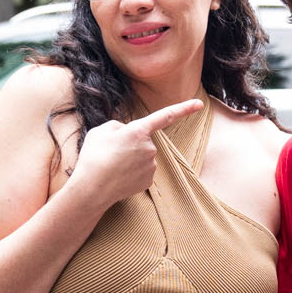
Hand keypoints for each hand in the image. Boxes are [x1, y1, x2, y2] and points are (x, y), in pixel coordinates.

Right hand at [68, 100, 202, 204]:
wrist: (92, 189)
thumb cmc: (93, 157)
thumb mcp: (100, 131)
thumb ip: (118, 127)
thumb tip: (126, 132)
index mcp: (138, 131)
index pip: (165, 116)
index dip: (184, 108)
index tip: (199, 103)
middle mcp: (150, 148)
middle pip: (142, 140)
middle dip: (130, 143)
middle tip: (110, 152)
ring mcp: (151, 165)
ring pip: (142, 156)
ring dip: (130, 158)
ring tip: (111, 165)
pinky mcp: (149, 181)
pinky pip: (142, 170)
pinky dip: (131, 172)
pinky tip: (119, 176)